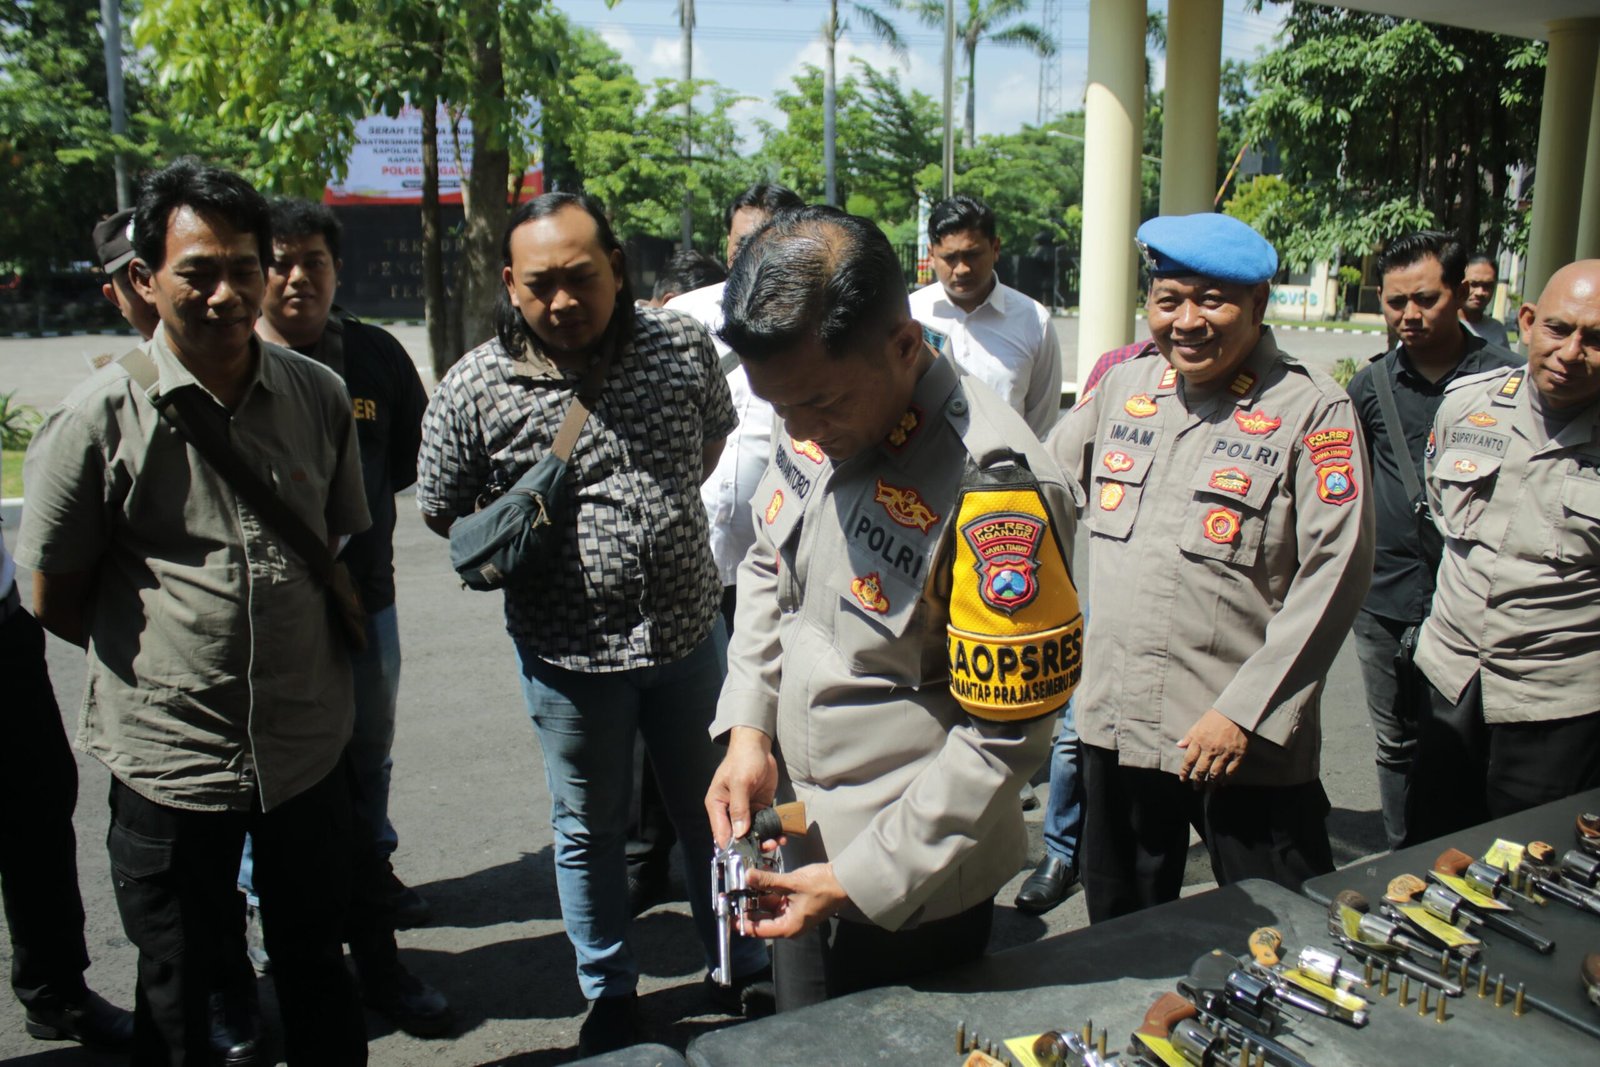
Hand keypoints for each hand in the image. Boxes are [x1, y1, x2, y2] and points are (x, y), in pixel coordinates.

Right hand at [706, 726, 778, 845]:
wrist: (758, 746)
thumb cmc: (743, 759)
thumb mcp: (740, 782)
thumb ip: (739, 807)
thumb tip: (740, 832)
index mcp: (717, 805)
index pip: (721, 832)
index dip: (732, 846)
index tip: (745, 855)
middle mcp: (729, 811)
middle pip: (738, 836)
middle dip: (752, 844)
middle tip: (767, 846)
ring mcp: (745, 810)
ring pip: (752, 832)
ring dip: (764, 839)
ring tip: (777, 842)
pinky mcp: (759, 807)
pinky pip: (764, 823)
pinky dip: (772, 830)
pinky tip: (782, 834)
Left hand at [740, 863, 848, 939]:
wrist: (844, 880)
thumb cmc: (822, 887)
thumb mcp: (792, 883)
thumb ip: (768, 880)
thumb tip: (747, 876)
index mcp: (788, 927)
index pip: (758, 930)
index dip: (742, 922)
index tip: (729, 914)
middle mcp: (788, 923)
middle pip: (761, 918)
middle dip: (747, 906)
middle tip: (731, 895)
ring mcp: (791, 912)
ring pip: (767, 906)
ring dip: (755, 895)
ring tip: (740, 884)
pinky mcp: (794, 901)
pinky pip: (775, 897)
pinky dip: (766, 889)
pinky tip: (756, 878)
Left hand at [1176, 709, 1248, 785]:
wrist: (1237, 711)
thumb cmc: (1216, 716)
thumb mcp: (1199, 724)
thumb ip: (1189, 736)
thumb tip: (1179, 746)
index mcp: (1199, 741)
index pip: (1189, 760)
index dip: (1185, 771)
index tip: (1183, 779)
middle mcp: (1211, 749)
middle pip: (1201, 769)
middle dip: (1197, 781)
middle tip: (1196, 788)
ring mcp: (1225, 753)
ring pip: (1215, 773)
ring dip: (1211, 783)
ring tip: (1209, 790)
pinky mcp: (1238, 754)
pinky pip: (1231, 771)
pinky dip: (1227, 779)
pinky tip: (1223, 783)